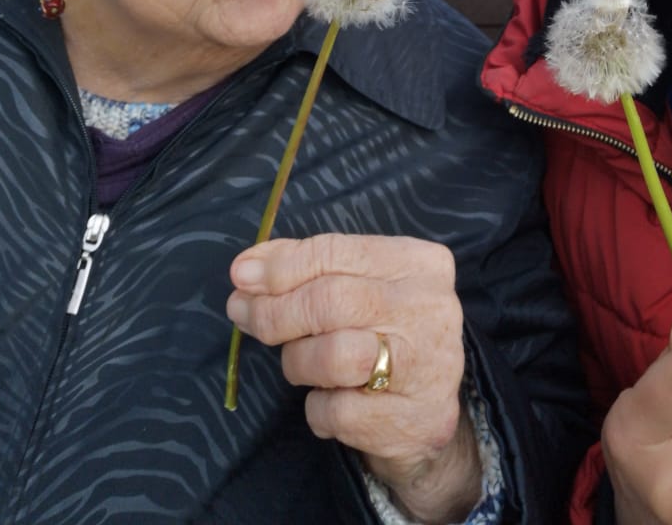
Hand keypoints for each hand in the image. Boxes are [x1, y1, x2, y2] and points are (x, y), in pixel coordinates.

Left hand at [227, 233, 481, 524]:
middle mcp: (430, 308)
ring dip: (298, 361)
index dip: (281, 266)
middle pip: (329, 301)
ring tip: (299, 363)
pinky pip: (337, 411)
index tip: (241, 277)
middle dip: (274, 311)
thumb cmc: (385, 335)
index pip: (336, 252)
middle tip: (243, 316)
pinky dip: (318, 408)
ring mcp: (427, 365)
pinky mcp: (414, 419)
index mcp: (419, 262)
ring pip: (332, 355)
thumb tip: (247, 268)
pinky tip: (330, 400)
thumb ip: (309, 268)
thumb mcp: (360, 286)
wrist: (428, 414)